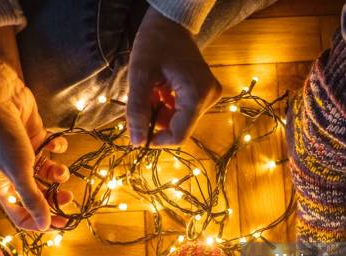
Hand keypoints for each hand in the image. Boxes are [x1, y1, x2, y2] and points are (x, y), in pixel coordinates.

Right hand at [0, 27, 71, 230]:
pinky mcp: (35, 137)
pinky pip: (51, 149)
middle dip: (53, 198)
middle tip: (68, 199)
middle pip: (36, 195)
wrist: (0, 94)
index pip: (20, 213)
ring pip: (46, 173)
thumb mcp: (19, 171)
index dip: (39, 221)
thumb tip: (45, 225)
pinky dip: (57, 148)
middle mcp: (12, 172)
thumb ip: (32, 198)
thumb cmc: (3, 135)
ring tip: (61, 171)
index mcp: (2, 185)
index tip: (60, 225)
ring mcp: (24, 154)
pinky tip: (56, 143)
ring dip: (57, 174)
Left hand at [127, 8, 221, 145]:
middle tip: (142, 101)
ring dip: (160, 113)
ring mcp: (209, 96)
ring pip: (180, 121)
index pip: (179, 135)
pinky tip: (159, 90)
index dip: (157, 140)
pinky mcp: (205, 93)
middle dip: (157, 121)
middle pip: (179, 127)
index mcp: (197, 95)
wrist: (170, 23)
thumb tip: (136, 142)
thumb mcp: (140, 75)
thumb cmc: (155, 43)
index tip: (138, 133)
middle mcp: (209, 98)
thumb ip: (137, 109)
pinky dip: (166, 107)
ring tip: (150, 91)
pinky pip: (183, 111)